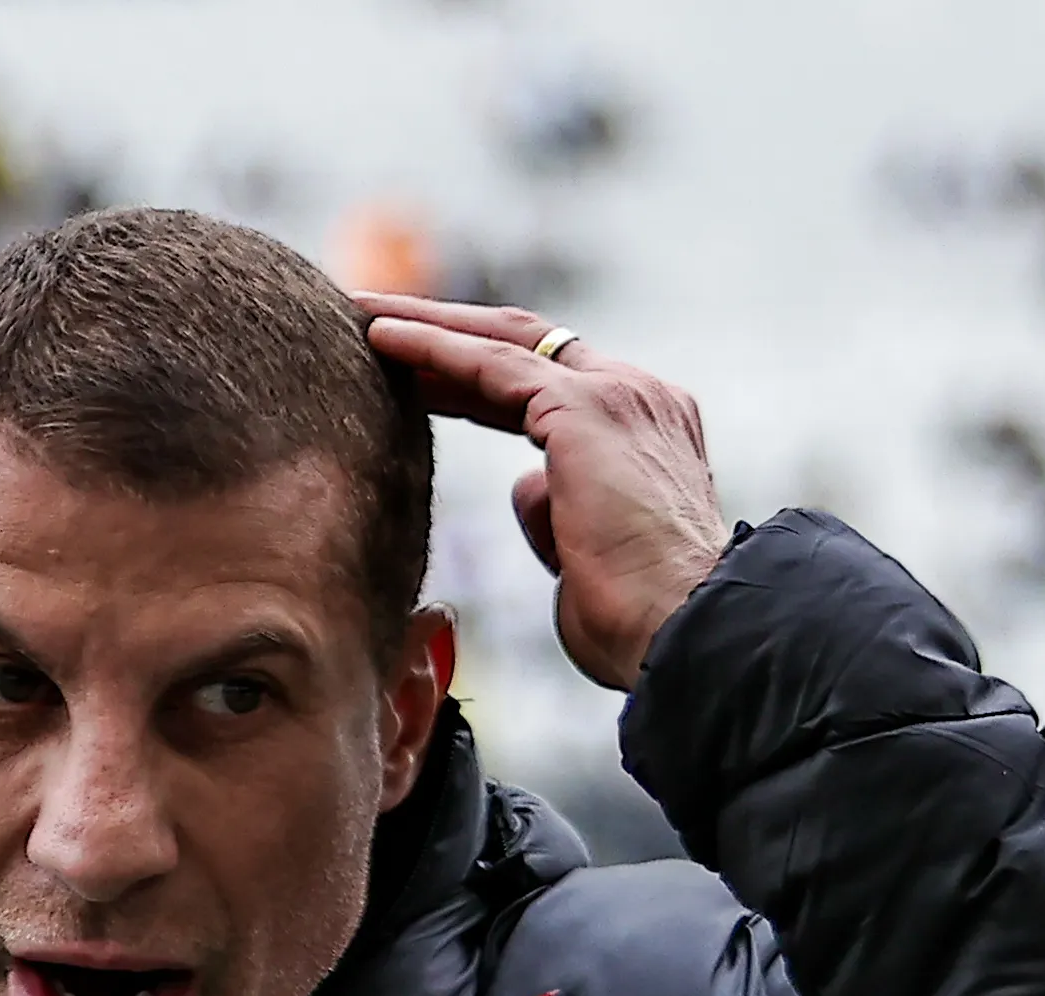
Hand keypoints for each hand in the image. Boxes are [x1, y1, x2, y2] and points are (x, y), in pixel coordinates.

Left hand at [356, 293, 728, 692]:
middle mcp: (639, 398)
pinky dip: (433, 347)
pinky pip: (491, 364)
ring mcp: (618, 395)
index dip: (477, 377)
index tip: (417, 376)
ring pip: (502, 341)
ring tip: (358, 314)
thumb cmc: (639, 624)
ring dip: (427, 326)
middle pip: (526, 345)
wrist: (685, 631)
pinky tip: (381, 338)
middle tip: (376, 320)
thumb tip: (526, 486)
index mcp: (647, 433)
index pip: (547, 387)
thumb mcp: (585, 560)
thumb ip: (555, 514)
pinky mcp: (586, 409)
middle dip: (449, 330)